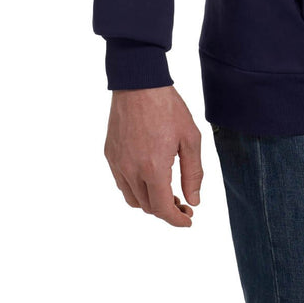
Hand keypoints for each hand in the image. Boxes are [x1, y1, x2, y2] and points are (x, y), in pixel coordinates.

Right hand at [104, 85, 203, 226]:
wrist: (139, 83)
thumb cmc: (168, 107)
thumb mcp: (190, 138)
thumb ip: (193, 172)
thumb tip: (194, 200)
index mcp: (153, 168)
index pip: (162, 209)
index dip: (176, 219)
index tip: (188, 220)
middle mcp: (131, 171)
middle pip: (148, 207)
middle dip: (167, 210)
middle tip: (183, 202)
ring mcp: (117, 163)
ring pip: (132, 199)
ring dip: (150, 202)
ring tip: (167, 192)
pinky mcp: (109, 155)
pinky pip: (121, 183)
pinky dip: (136, 189)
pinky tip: (149, 177)